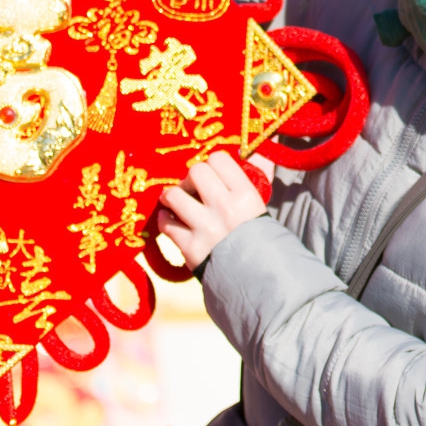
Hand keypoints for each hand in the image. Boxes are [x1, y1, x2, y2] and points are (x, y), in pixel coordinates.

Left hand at [156, 151, 266, 271]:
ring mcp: (206, 229)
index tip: (211, 176)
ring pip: (174, 195)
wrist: (257, 280)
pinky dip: (165, 220)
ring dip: (172, 197)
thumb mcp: (261, 204)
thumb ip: (257, 174)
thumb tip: (259, 145)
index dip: (211, 164)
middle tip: (193, 190)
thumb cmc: (259, 237)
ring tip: (176, 203)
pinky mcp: (190, 248)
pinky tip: (171, 221)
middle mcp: (225, 209)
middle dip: (190, 179)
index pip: (219, 159)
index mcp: (246, 195)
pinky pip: (166, 224)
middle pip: (195, 171)